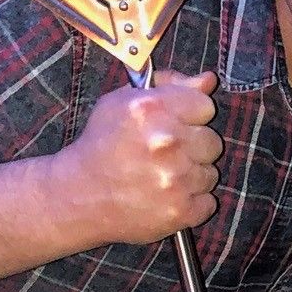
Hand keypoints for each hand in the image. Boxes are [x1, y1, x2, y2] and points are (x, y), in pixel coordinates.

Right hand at [59, 70, 222, 245]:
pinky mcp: (181, 211)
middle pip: (213, 141)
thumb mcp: (122, 103)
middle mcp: (167, 142)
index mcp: (152, 109)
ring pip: (211, 173)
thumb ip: (170, 86)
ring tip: (162, 176)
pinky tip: (166, 197)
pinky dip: (191, 202)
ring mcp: (176, 179)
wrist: (78, 196)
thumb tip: (208, 80)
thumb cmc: (101, 145)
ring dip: (192, 176)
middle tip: (166, 154)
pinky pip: (208, 202)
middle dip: (193, 147)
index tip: (177, 124)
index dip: (192, 115)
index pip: (205, 105)